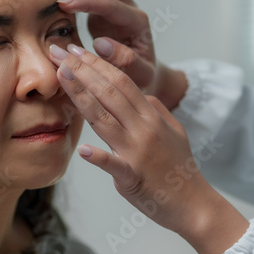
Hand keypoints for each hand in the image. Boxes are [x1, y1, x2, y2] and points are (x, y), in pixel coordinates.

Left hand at [47, 42, 247, 253]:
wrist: (194, 204)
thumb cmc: (180, 169)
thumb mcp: (175, 131)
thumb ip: (158, 110)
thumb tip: (143, 97)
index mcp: (151, 116)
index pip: (121, 81)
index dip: (97, 63)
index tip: (76, 50)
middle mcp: (143, 128)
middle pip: (109, 91)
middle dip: (82, 70)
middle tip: (59, 52)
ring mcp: (138, 151)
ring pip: (105, 119)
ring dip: (81, 96)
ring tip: (61, 77)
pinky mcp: (133, 177)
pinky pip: (114, 165)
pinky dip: (99, 157)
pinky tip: (84, 150)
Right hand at [55, 0, 187, 109]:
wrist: (146, 75)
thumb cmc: (143, 78)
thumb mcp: (140, 76)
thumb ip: (125, 62)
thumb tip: (102, 44)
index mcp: (136, 23)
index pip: (111, 5)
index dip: (88, 2)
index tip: (64, 4)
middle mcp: (129, 8)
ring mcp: (118, 4)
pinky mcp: (106, 7)